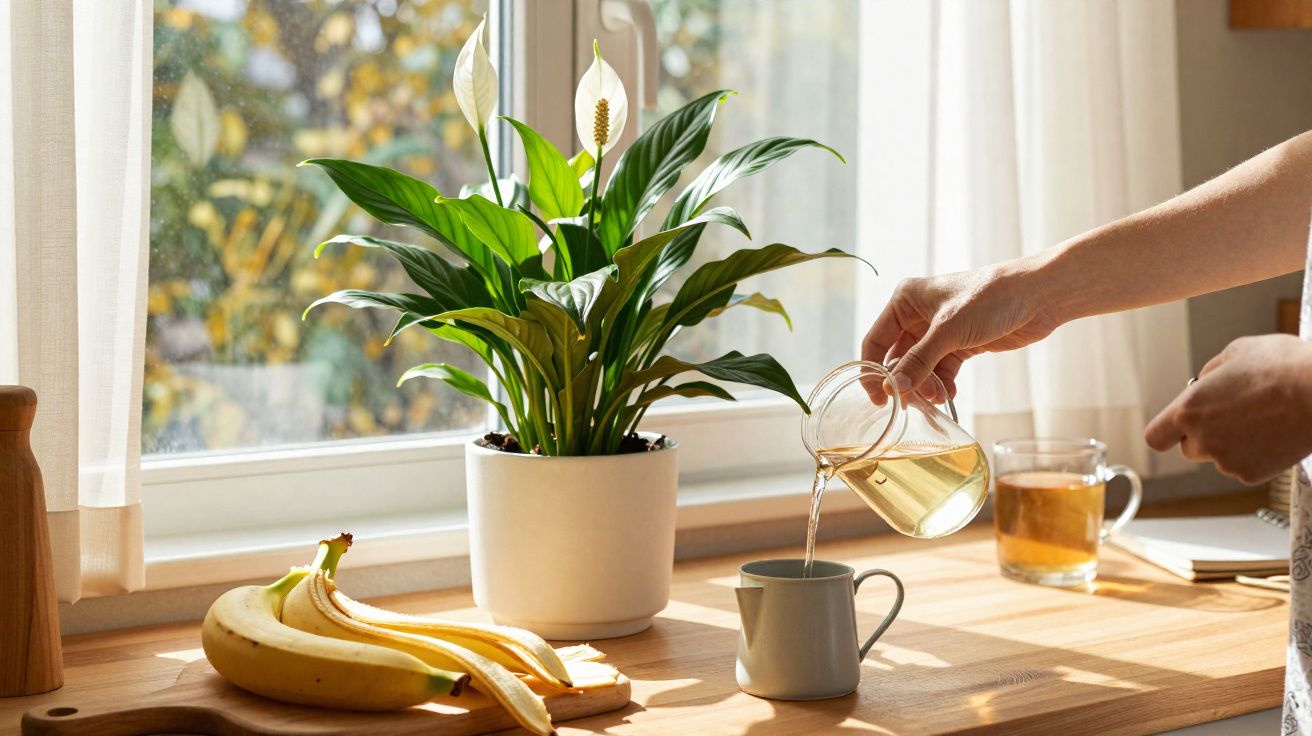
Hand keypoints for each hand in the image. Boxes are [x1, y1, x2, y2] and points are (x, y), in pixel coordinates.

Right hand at [861, 260, 1063, 400]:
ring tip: (938, 398)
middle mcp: (918, 314)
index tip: (879, 399)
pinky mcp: (961, 343)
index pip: (876, 340)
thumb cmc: (992, 298)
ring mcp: (940, 330)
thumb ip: (919, 361)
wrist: (1040, 296)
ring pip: (920, 367)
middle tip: (915, 403)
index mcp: (906, 300)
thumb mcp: (949, 330)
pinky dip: (942, 385)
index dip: (874, 371)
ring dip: (925, 386)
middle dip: (906, 381)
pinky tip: (950, 396)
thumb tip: (895, 389)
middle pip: (898, 358)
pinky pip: (941, 370)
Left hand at [1145, 334, 1311, 483]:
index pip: (1155, 436)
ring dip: (1231, 444)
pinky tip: (1276, 433)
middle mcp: (1203, 440)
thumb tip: (1204, 381)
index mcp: (1189, 410)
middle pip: (1188, 448)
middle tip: (1230, 417)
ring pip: (1219, 457)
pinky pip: (1245, 466)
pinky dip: (1256, 455)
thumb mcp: (1236, 352)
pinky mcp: (1252, 474)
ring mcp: (1227, 460)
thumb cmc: (1283, 366)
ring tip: (1262, 420)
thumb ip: (1211, 373)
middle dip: (1202, 435)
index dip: (1165, 432)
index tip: (1176, 427)